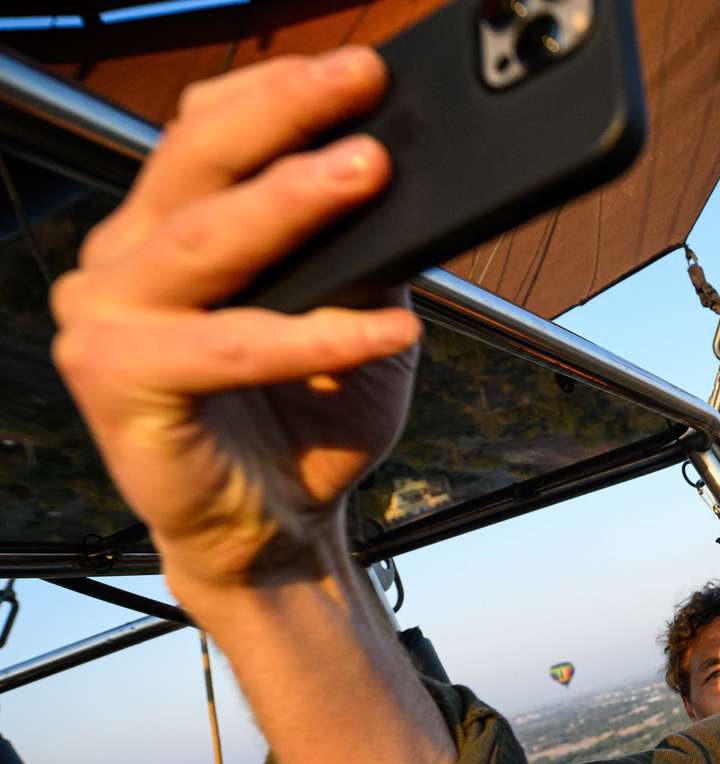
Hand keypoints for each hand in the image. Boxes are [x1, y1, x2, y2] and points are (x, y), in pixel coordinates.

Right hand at [51, 47, 421, 594]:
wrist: (277, 530)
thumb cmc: (308, 418)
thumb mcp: (352, 311)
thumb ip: (360, 247)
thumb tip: (406, 173)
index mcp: (165, 229)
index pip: (205, 131)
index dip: (277, 92)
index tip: (360, 68)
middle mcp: (122, 260)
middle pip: (197, 162)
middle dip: (286, 114)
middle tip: (360, 82)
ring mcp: (105, 317)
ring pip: (207, 239)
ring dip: (292, 199)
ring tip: (369, 170)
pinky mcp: (116, 381)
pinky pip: (233, 346)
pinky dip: (318, 335)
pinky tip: (390, 327)